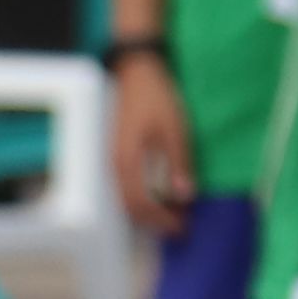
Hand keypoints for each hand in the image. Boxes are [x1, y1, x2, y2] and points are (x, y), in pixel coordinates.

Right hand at [111, 57, 196, 226]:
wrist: (134, 72)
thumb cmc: (154, 97)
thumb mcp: (174, 128)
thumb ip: (179, 163)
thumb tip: (184, 196)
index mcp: (127, 161)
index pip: (142, 203)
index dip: (162, 219)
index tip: (182, 226)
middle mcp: (115, 166)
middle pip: (131, 207)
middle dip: (155, 221)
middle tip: (179, 225)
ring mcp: (113, 161)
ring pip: (126, 199)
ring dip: (149, 211)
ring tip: (173, 211)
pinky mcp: (117, 156)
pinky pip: (126, 187)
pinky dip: (143, 198)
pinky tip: (160, 194)